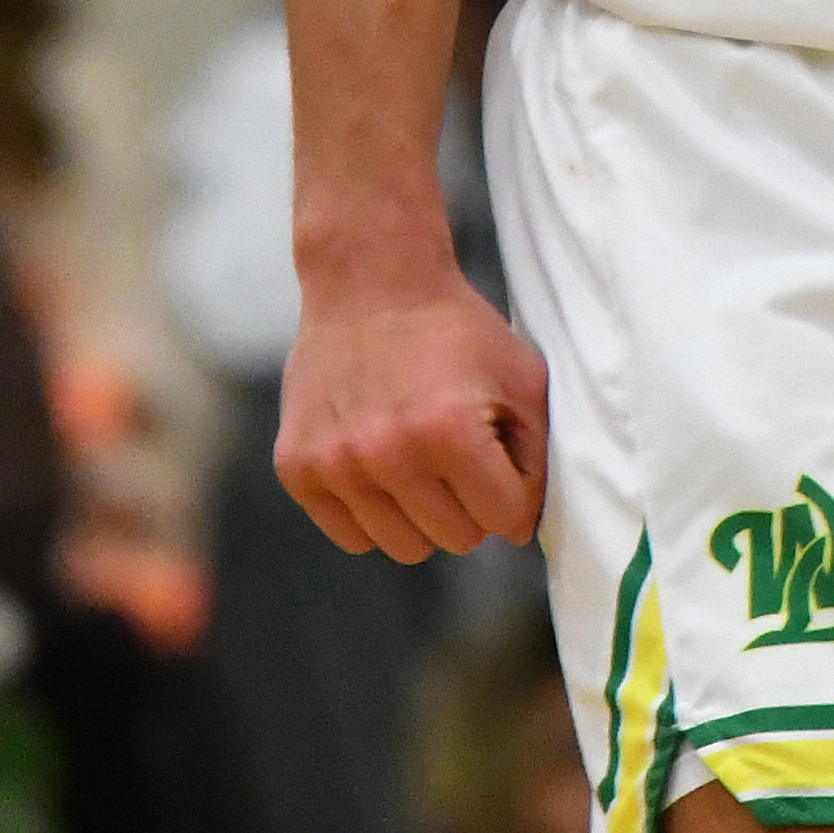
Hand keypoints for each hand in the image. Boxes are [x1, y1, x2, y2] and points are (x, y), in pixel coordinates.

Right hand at [276, 261, 547, 560]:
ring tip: (424, 461)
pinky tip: (384, 465)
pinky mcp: (297, 468)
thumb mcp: (522, 378)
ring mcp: (336, 464)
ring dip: (425, 515)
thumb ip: (536, 454)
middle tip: (464, 457)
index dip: (516, 493)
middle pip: (459, 539)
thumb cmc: (458, 333)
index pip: (505, 519)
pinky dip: (377, 514)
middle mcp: (388, 454)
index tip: (507, 464)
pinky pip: (354, 537)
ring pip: (406, 548)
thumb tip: (525, 527)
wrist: (372, 284)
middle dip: (474, 505)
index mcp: (451, 431)